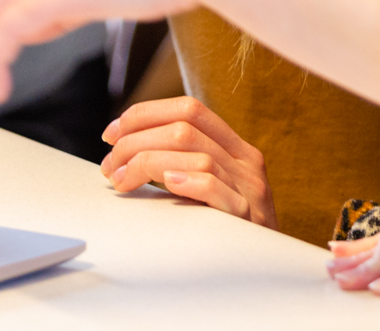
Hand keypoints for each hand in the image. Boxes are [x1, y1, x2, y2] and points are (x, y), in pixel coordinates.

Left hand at [101, 97, 275, 228]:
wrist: (270, 271)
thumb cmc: (230, 231)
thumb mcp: (214, 188)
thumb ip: (186, 164)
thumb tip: (125, 151)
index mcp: (236, 148)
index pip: (190, 109)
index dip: (146, 114)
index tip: (112, 133)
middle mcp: (245, 162)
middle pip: (184, 128)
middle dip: (135, 140)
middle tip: (109, 164)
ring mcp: (249, 188)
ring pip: (194, 152)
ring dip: (146, 161)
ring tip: (121, 180)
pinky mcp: (246, 216)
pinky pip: (214, 186)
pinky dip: (186, 180)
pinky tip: (164, 185)